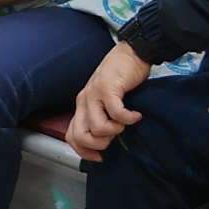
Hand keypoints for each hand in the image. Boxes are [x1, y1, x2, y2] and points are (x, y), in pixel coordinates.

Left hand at [66, 42, 152, 159]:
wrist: (132, 52)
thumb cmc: (122, 77)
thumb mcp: (106, 100)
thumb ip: (102, 116)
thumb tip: (106, 141)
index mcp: (81, 105)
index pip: (72, 136)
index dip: (84, 151)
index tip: (100, 157)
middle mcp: (84, 100)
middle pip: (81, 135)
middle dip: (100, 143)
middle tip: (116, 136)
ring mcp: (94, 94)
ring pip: (99, 127)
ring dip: (116, 129)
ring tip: (126, 120)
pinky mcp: (109, 88)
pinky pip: (117, 114)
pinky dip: (129, 118)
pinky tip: (136, 114)